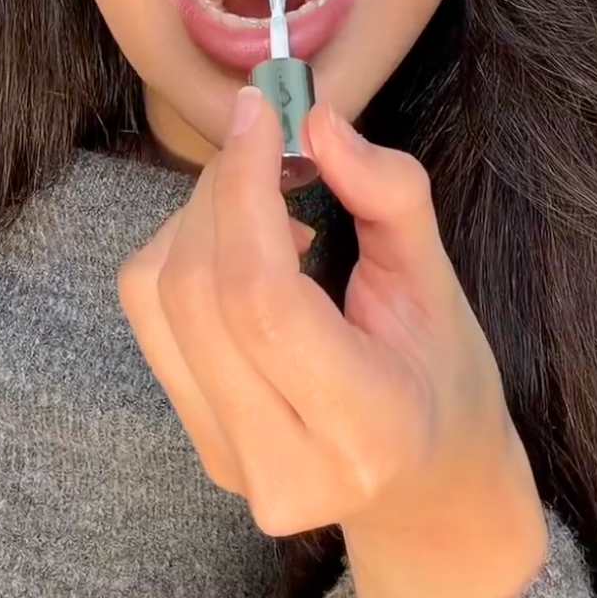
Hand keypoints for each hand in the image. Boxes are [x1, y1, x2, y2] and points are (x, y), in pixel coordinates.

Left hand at [115, 85, 528, 539]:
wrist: (428, 484)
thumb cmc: (445, 374)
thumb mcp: (441, 281)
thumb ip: (389, 195)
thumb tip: (316, 122)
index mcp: (367, 428)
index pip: (263, 301)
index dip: (245, 192)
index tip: (259, 113)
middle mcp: (284, 465)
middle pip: (198, 294)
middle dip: (222, 189)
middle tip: (266, 140)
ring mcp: (229, 462)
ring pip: (158, 302)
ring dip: (197, 218)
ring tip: (265, 202)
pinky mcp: (199, 444)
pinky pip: (152, 322)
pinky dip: (184, 255)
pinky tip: (246, 252)